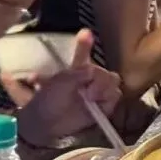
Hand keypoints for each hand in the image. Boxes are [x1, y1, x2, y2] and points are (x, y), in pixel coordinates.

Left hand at [14, 29, 122, 146]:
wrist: (45, 127)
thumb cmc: (45, 103)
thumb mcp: (57, 83)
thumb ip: (76, 73)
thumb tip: (91, 71)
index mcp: (74, 70)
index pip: (83, 53)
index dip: (85, 43)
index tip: (85, 32)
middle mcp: (88, 78)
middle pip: (102, 70)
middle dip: (98, 77)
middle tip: (87, 89)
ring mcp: (96, 91)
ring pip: (112, 81)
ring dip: (102, 87)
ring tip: (89, 97)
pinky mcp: (104, 106)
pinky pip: (115, 96)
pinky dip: (107, 98)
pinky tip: (96, 102)